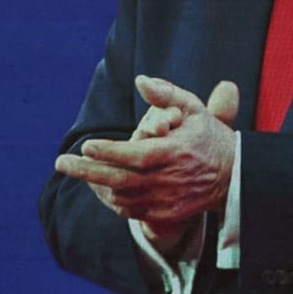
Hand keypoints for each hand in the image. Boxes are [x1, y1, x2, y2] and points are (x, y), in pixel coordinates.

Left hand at [56, 76, 240, 246]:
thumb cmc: (207, 135)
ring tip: (75, 170)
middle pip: (121, 180)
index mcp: (175, 152)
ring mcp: (166, 200)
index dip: (110, 152)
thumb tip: (140, 80)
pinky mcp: (165, 213)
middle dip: (87, 171)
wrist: (232, 176)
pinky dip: (110, 199)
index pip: (136, 155)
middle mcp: (169, 180)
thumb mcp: (193, 108)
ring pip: (121, 197)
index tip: (86, 145)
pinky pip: (129, 210)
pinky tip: (97, 185)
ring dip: (95, 185)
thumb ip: (166, 93)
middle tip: (60, 162)